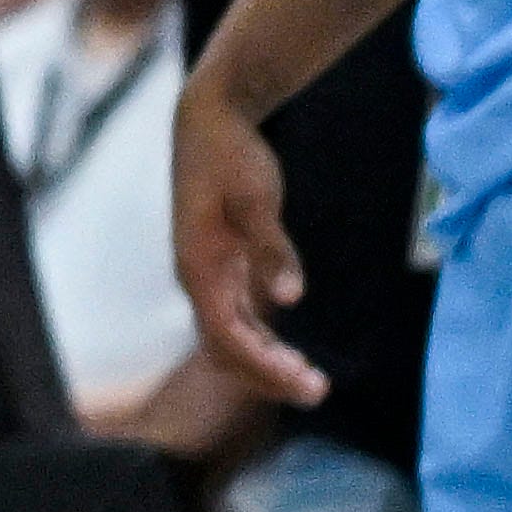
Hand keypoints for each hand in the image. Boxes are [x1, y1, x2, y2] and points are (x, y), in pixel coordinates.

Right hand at [170, 80, 323, 406]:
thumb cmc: (232, 154)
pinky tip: (287, 350)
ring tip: (308, 380)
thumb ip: (272, 249)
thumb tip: (290, 299)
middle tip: (316, 391)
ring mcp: (205, 273)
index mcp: (198, 268)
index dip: (263, 366)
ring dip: (264, 363)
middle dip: (266, 376)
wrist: (208, 119)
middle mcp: (195, 278)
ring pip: (228, 337)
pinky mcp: (218, 264)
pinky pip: (234, 317)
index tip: (304, 383)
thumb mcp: (256, 199)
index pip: (227, 337)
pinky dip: (259, 340)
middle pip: (224, 348)